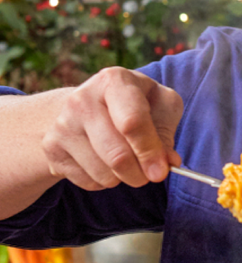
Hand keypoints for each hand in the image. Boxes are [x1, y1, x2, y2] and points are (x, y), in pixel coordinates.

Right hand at [42, 67, 182, 191]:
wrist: (86, 105)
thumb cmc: (133, 104)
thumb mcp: (159, 105)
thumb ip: (166, 132)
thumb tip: (168, 162)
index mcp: (114, 80)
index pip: (132, 122)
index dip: (149, 151)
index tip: (160, 172)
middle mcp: (83, 98)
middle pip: (117, 154)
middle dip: (139, 173)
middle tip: (148, 175)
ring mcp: (63, 122)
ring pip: (103, 173)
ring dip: (122, 178)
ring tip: (124, 161)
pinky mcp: (51, 146)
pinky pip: (87, 182)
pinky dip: (103, 181)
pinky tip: (103, 162)